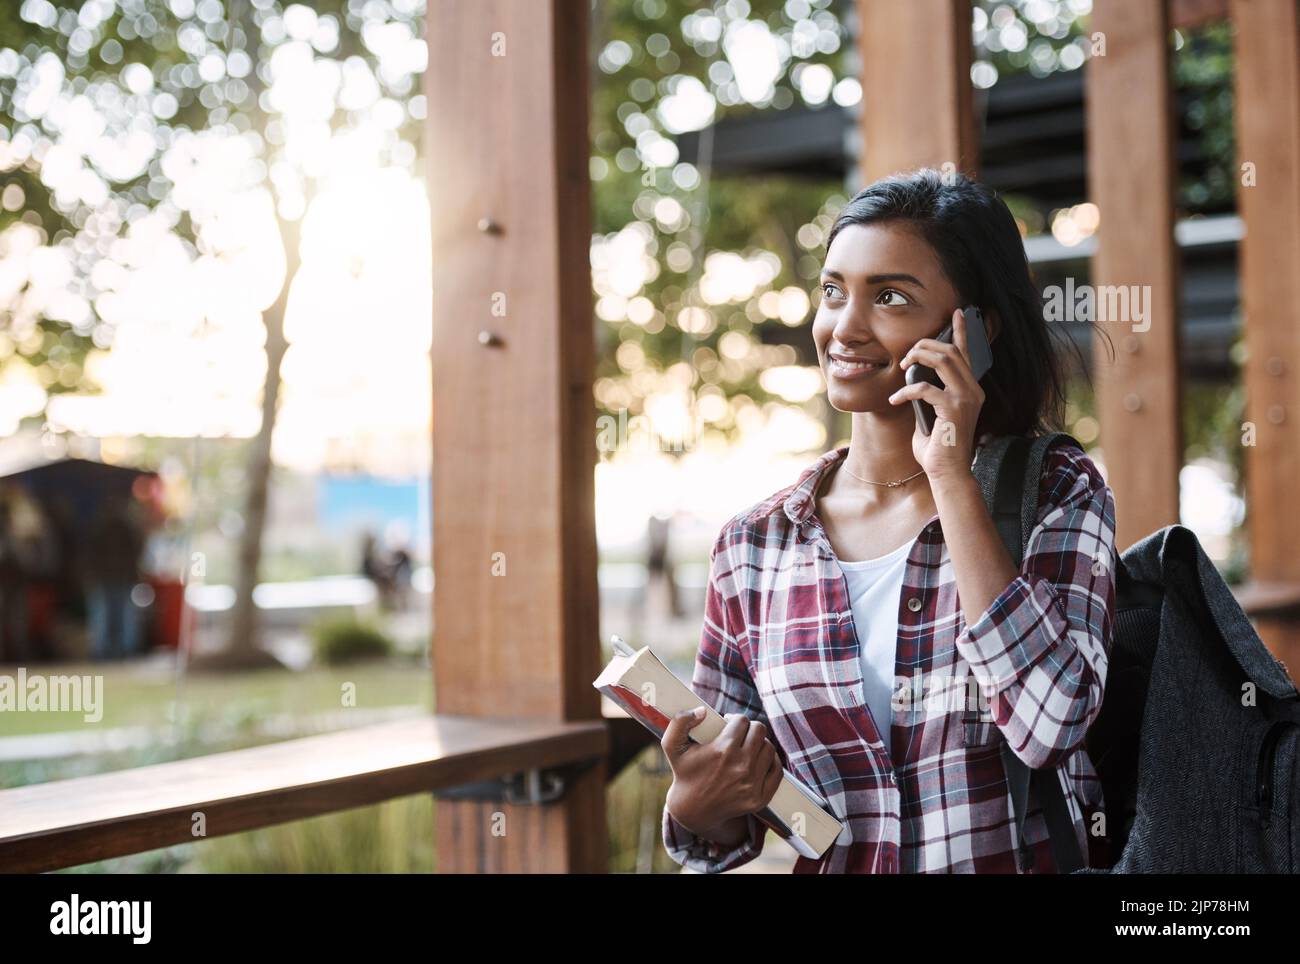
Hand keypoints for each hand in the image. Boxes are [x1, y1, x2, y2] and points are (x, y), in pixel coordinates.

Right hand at [661, 708, 782, 835]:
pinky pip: (777, 770)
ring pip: (769, 748)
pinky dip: (771, 761)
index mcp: (722, 750)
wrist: (693, 810)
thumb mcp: (672, 746)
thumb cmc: (684, 774)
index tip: (728, 724)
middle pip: (759, 730)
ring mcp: (752, 784)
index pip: (742, 720)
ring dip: (759, 744)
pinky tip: (759, 759)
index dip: (734, 719)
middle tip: (739, 734)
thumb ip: (680, 722)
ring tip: (747, 747)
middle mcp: (741, 766)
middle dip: (749, 728)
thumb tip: (702, 711)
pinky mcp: (760, 797)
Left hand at [887, 307, 985, 483]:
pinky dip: (907, 390)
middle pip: (951, 351)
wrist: (947, 473)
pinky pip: (926, 388)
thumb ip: (930, 396)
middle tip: (907, 354)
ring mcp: (966, 399)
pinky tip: (896, 399)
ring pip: (943, 360)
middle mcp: (973, 391)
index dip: (962, 331)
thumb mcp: (934, 415)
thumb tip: (915, 381)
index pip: (967, 354)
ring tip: (903, 366)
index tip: (957, 312)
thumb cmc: (938, 447)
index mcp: (971, 390)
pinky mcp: (953, 409)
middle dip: (926, 344)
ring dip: (919, 357)